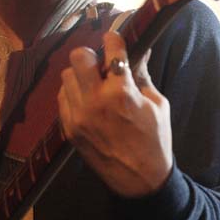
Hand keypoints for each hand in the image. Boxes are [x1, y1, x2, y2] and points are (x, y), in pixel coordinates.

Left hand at [58, 30, 172, 197]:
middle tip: (100, 64)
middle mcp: (96, 100)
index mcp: (122, 92)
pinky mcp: (68, 128)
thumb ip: (142, 74)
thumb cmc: (155, 140)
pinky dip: (73, 93)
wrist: (140, 181)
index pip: (111, 50)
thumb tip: (140, 50)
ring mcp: (78, 115)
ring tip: (93, 84)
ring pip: (66, 76)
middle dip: (90, 55)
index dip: (113, 39)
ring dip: (80, 75)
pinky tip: (86, 101)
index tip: (114, 38)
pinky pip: (62, 97)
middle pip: (78, 57)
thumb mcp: (157, 104)